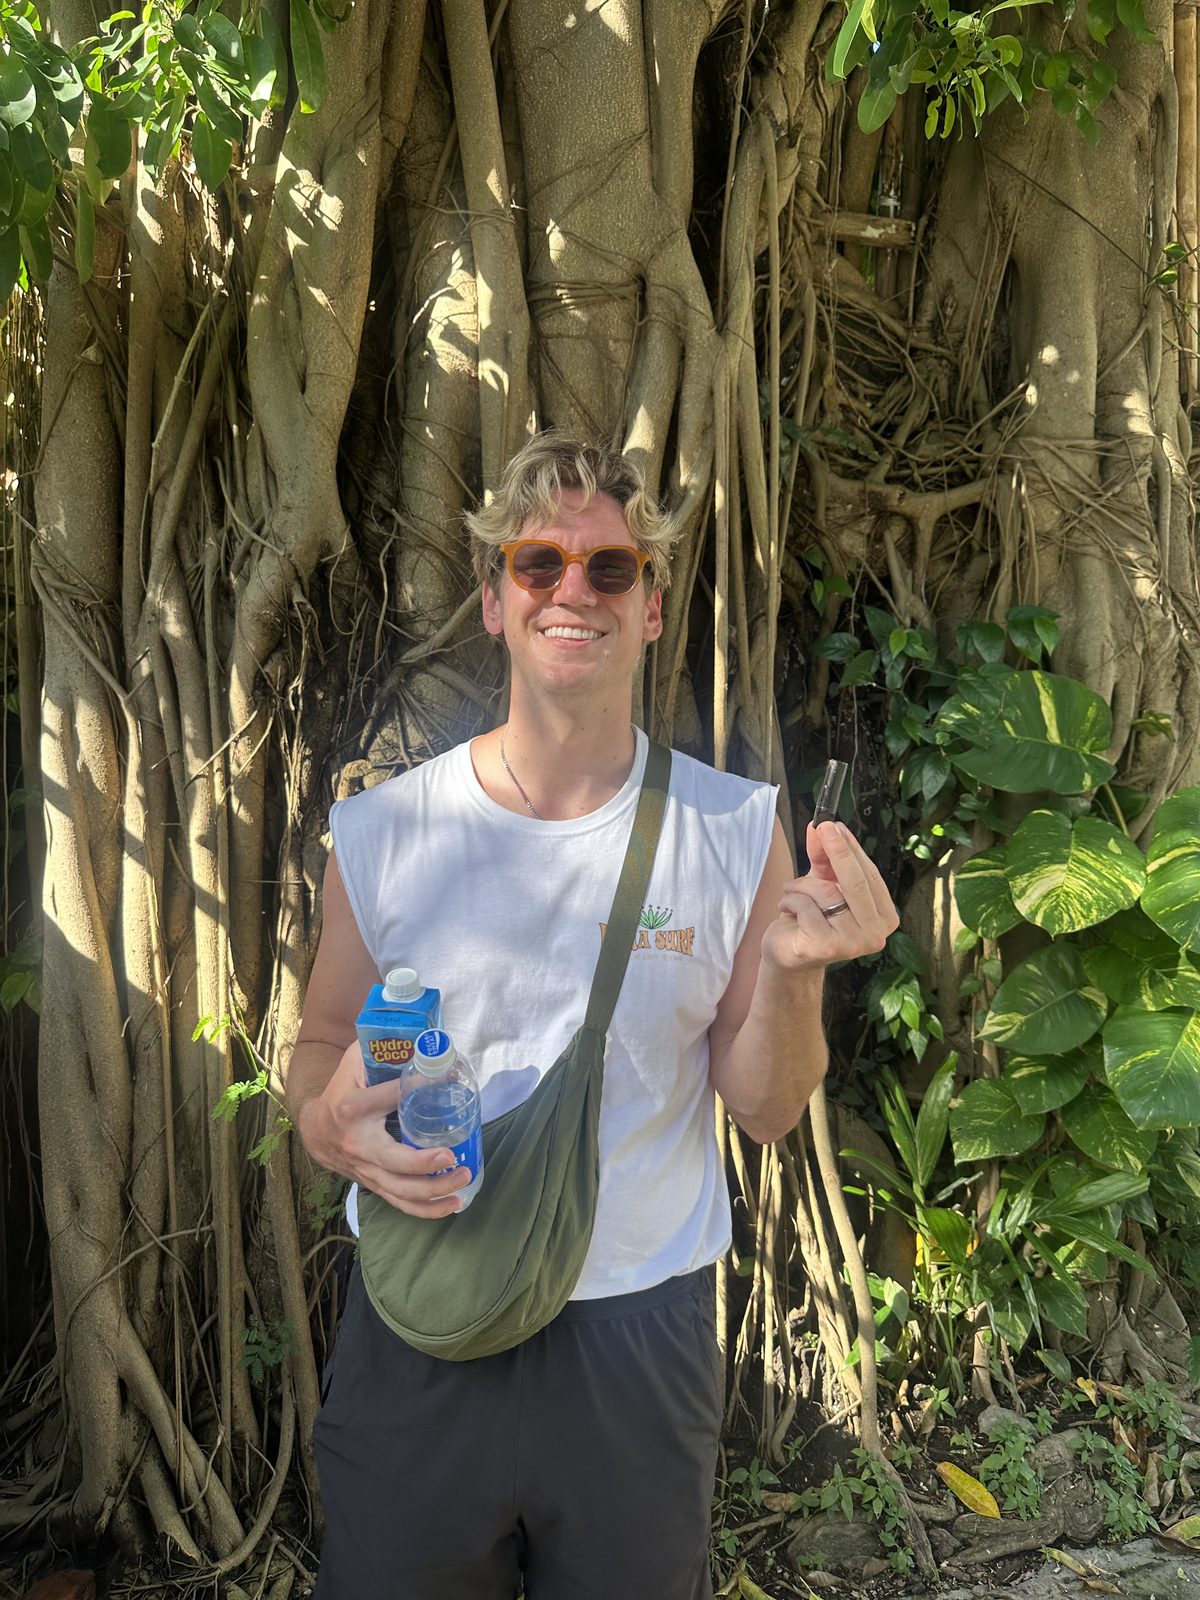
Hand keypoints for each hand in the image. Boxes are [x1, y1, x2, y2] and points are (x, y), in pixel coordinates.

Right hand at [296, 1041, 472, 1218]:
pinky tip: (453, 1204)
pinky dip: (427, 1209)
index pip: (392, 1096)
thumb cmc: (343, 1089)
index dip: (422, 1085)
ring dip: (434, 1190)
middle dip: (425, 1163)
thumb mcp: (356, 1062)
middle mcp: (358, 1143)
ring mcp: (366, 1168)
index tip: (451, 1079)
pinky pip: (400, 1202)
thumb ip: (383, 1047)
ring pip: (400, 1189)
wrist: (315, 1127)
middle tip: (453, 1155)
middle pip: (394, 1161)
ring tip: (463, 1179)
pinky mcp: (373, 1183)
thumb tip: (424, 1037)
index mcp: (353, 1108)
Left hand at [761, 820, 898, 972]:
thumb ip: (824, 857)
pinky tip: (786, 908)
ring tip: (790, 889)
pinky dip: (791, 900)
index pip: (870, 875)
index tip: (835, 824)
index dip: (851, 848)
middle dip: (837, 850)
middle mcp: (876, 934)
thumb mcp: (821, 882)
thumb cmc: (811, 917)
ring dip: (801, 884)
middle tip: (822, 827)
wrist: (788, 953)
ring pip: (828, 893)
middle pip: (856, 882)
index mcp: (884, 916)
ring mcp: (854, 944)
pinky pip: (807, 907)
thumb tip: (821, 826)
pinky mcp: (827, 948)